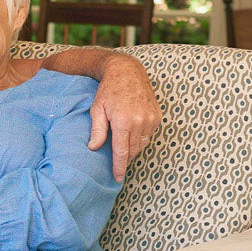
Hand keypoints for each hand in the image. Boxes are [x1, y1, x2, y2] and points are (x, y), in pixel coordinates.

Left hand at [87, 54, 159, 180]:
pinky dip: (140, 139)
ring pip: (142, 144)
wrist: (127, 72)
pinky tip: (131, 135)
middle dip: (125, 159)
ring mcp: (151, 118)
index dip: (119, 167)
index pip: (122, 152)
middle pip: (133, 151)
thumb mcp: (97, 109)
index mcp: (124, 121)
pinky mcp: (157, 116)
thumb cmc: (108, 90)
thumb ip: (97, 130)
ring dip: (132, 149)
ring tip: (122, 148)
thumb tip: (94, 148)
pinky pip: (149, 135)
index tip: (117, 178)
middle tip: (116, 165)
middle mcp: (141, 121)